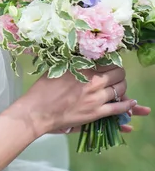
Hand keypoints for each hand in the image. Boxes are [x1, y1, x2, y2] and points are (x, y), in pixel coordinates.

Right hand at [22, 63, 136, 135]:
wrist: (38, 110)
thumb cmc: (43, 88)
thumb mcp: (57, 68)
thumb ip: (73, 63)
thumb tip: (83, 57)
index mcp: (83, 68)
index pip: (107, 60)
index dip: (111, 61)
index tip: (109, 63)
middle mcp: (93, 81)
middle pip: (118, 74)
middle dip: (119, 73)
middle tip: (115, 75)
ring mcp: (96, 98)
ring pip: (120, 89)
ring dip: (122, 87)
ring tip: (119, 87)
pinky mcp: (96, 113)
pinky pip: (118, 108)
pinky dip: (127, 105)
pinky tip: (132, 102)